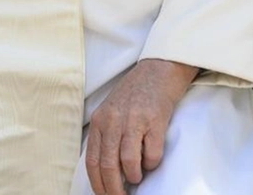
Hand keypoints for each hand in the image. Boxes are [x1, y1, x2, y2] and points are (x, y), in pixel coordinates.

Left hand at [84, 59, 196, 194]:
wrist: (159, 69)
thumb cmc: (136, 93)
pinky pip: (151, 154)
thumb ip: (106, 136)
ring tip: (138, 176)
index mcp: (100, 120)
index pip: (93, 161)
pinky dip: (152, 163)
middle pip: (108, 166)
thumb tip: (107, 171)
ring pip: (128, 162)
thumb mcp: (112, 111)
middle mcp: (113, 120)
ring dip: (134, 176)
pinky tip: (152, 159)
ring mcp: (134, 120)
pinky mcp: (155, 120)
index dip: (98, 184)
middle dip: (114, 189)